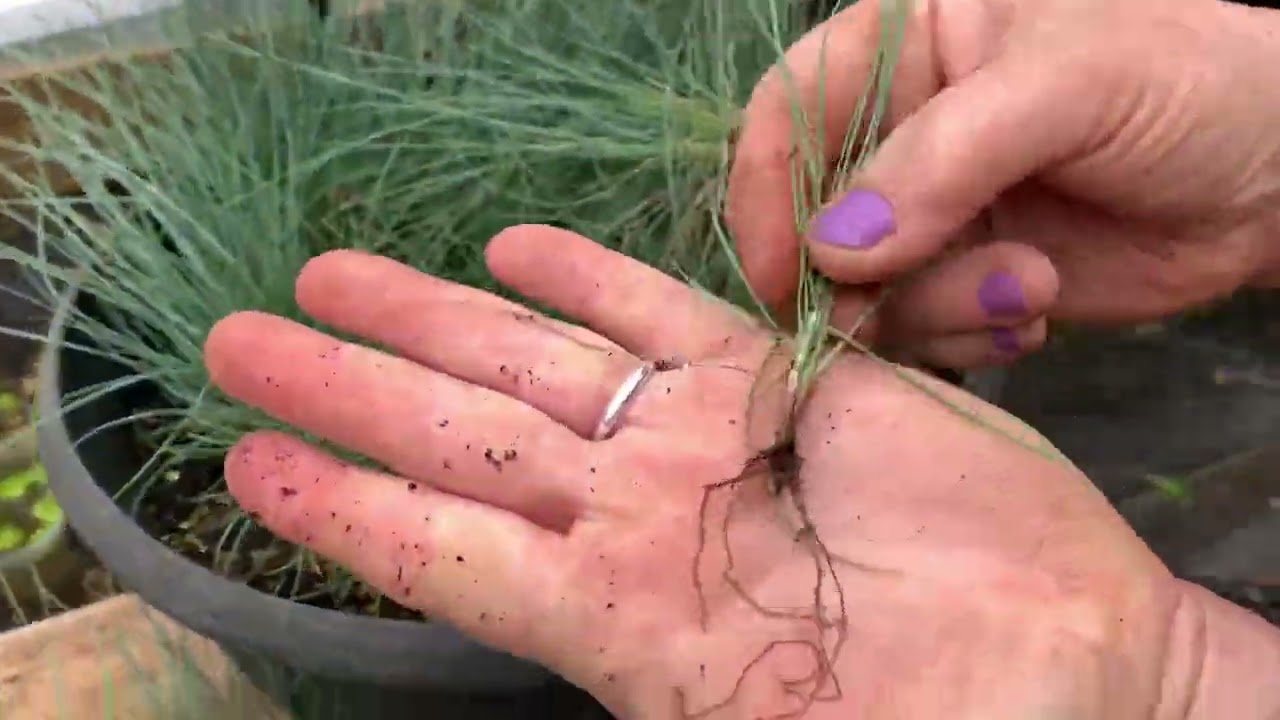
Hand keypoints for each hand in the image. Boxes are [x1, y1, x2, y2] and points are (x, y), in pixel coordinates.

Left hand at [204, 225, 1232, 718]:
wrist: (1074, 665)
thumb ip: (647, 708)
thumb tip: (612, 708)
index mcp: (613, 620)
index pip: (440, 552)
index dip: (342, 507)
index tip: (255, 464)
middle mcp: (636, 515)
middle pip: (457, 433)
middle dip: (347, 381)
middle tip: (241, 338)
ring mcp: (701, 438)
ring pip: (535, 360)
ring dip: (431, 314)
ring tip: (331, 278)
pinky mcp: (782, 378)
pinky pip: (661, 312)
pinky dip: (588, 278)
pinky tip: (512, 249)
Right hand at [728, 0, 1279, 368]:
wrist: (1276, 182)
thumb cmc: (1181, 89)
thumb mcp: (1065, 89)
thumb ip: (943, 159)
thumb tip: (832, 250)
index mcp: (906, 45)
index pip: (789, 108)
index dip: (765, 189)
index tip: (779, 272)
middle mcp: (900, 131)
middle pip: (812, 215)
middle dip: (854, 274)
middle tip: (900, 309)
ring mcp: (930, 214)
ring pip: (861, 287)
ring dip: (932, 308)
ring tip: (1026, 290)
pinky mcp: (963, 280)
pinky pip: (918, 330)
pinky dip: (966, 337)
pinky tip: (1032, 312)